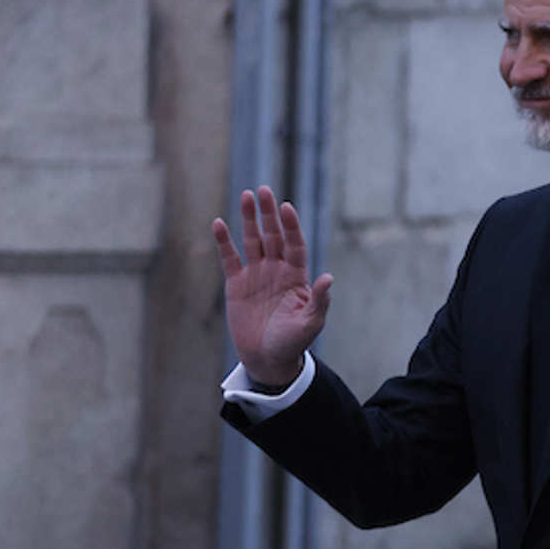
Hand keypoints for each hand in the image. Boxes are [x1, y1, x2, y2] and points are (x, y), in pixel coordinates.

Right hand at [211, 185, 332, 385]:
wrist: (268, 358)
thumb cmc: (293, 341)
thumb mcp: (311, 323)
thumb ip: (319, 300)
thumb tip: (329, 278)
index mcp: (297, 275)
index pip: (294, 244)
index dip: (291, 226)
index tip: (287, 208)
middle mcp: (277, 269)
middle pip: (273, 235)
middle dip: (269, 213)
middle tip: (264, 190)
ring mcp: (256, 274)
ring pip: (252, 240)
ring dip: (250, 219)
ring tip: (247, 196)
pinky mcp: (236, 283)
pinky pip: (230, 258)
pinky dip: (224, 241)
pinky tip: (220, 223)